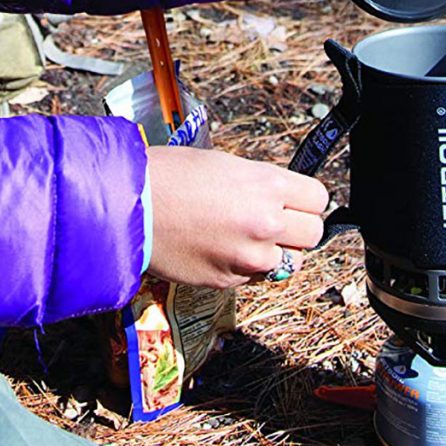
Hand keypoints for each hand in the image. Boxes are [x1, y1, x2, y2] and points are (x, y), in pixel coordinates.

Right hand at [146, 146, 327, 288]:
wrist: (127, 205)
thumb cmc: (168, 175)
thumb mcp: (224, 165)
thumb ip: (261, 185)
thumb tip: (281, 199)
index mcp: (268, 184)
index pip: (319, 199)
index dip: (304, 200)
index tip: (294, 202)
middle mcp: (266, 222)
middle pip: (313, 234)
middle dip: (296, 229)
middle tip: (273, 223)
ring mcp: (248, 256)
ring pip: (289, 263)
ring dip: (273, 253)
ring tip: (243, 239)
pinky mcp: (228, 281)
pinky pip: (254, 278)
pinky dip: (243, 267)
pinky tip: (217, 249)